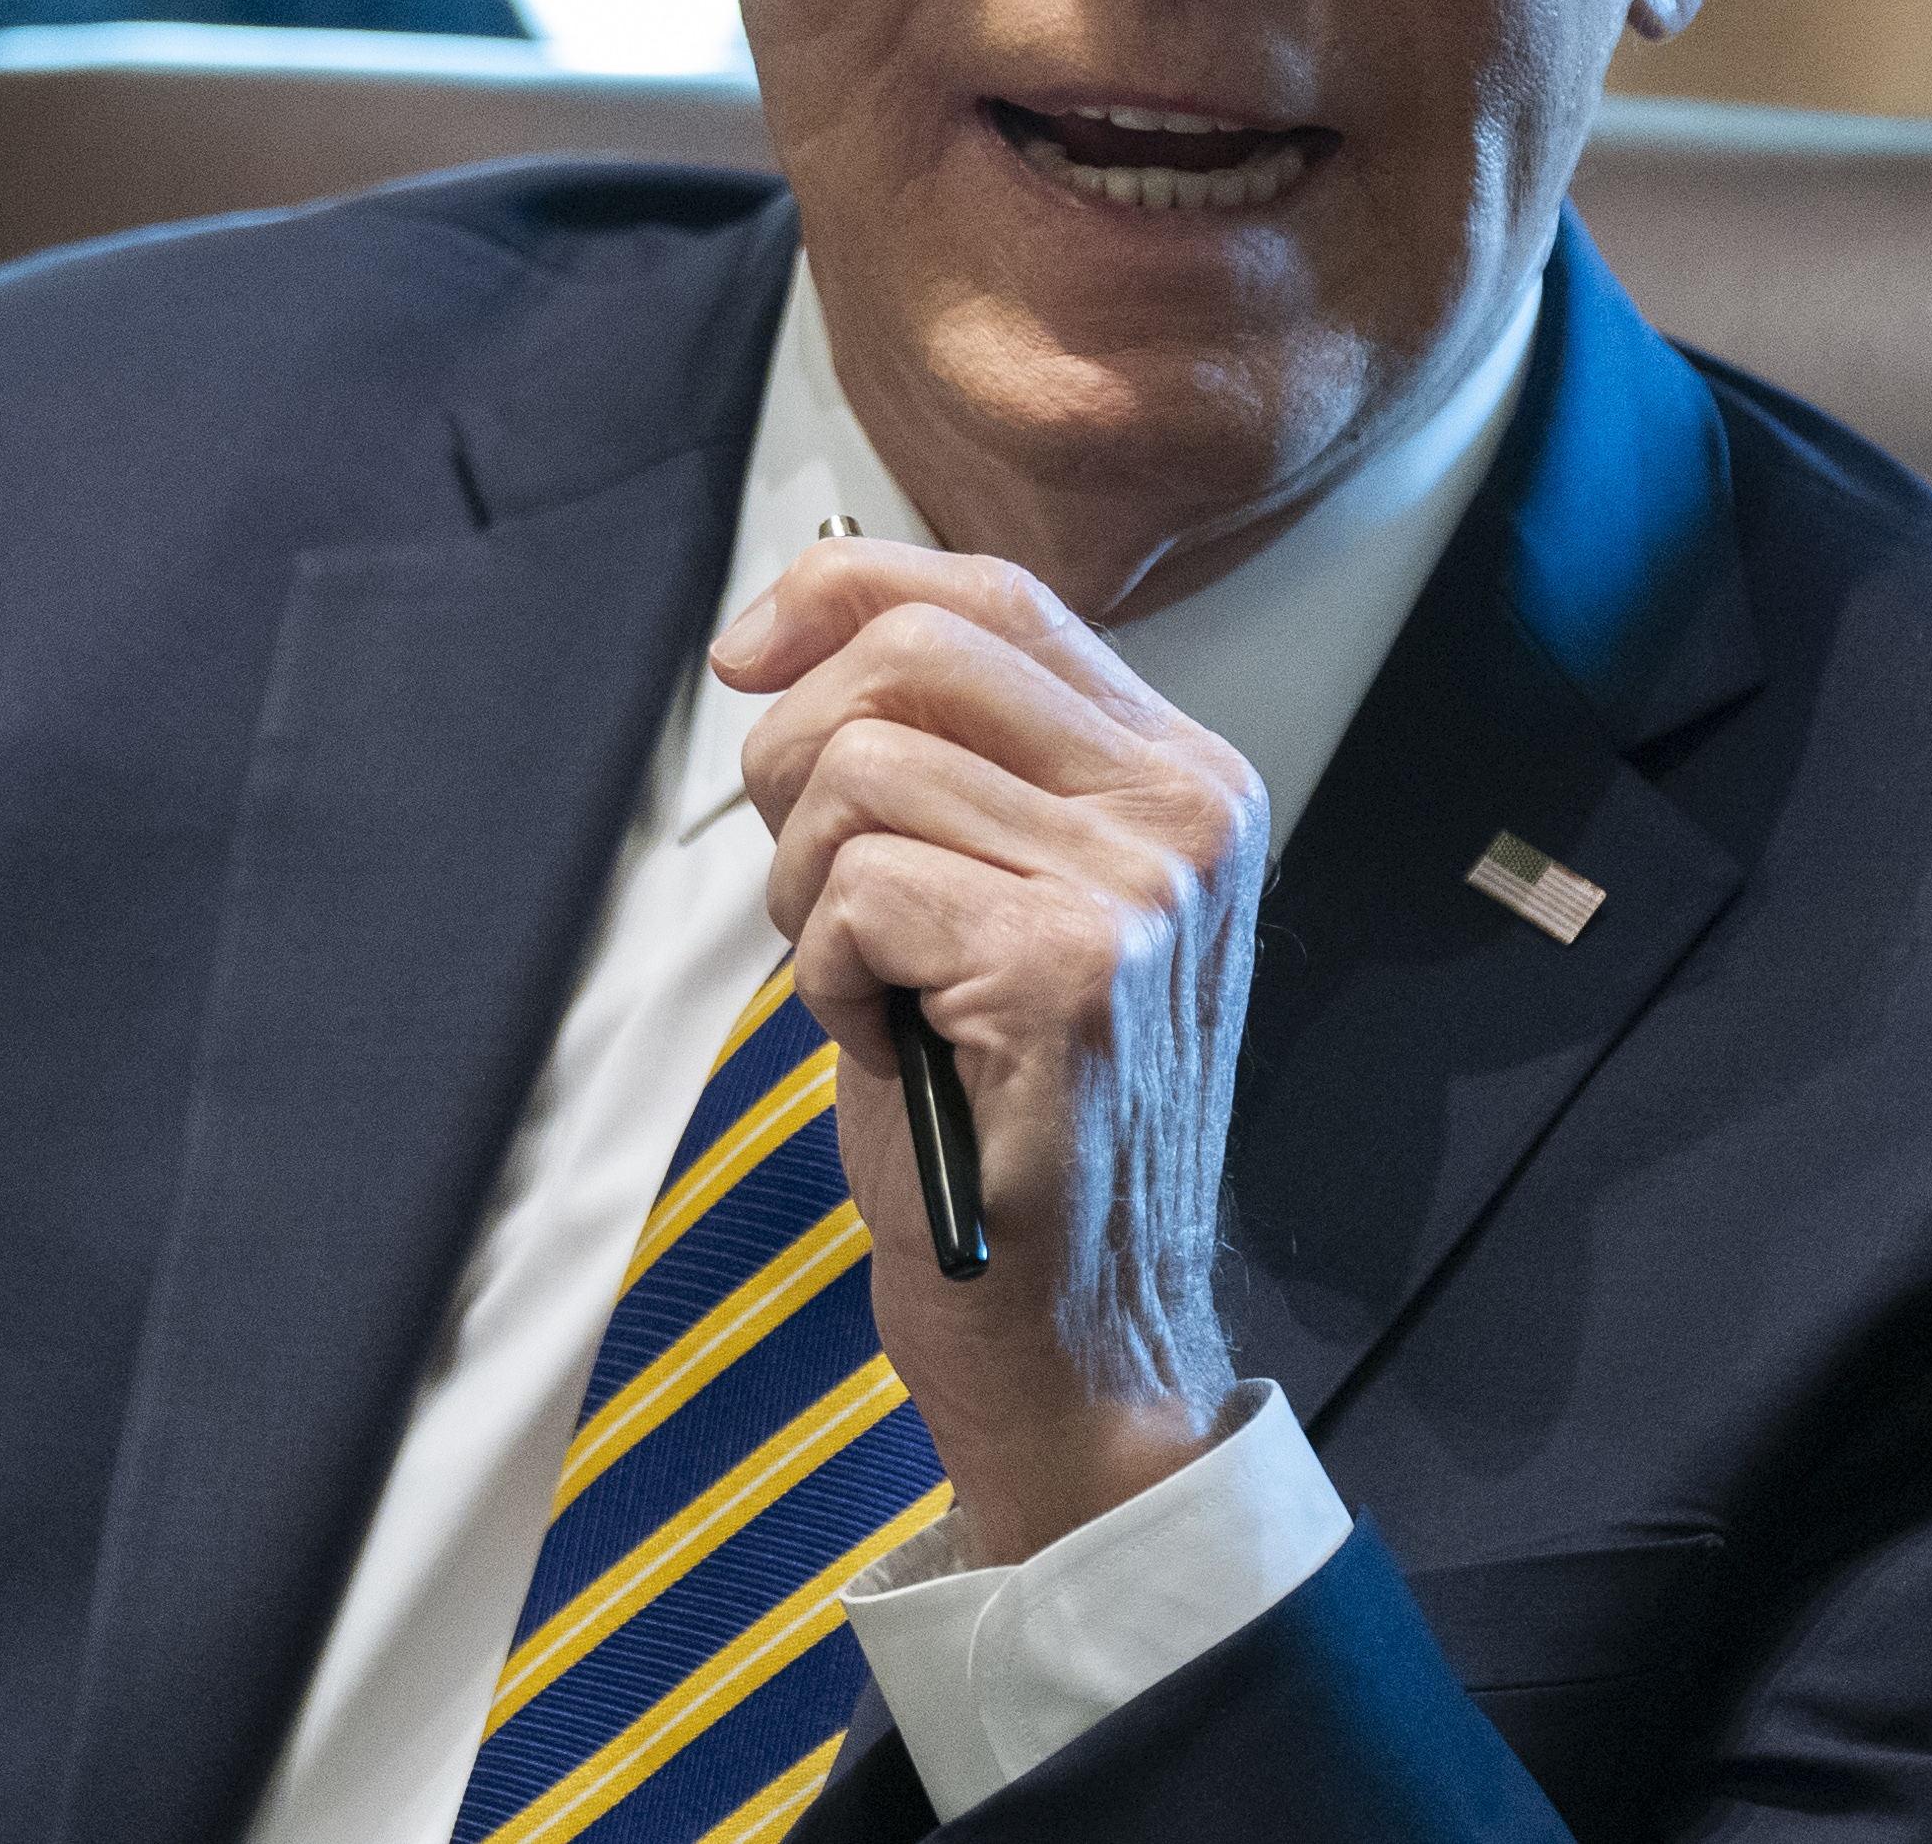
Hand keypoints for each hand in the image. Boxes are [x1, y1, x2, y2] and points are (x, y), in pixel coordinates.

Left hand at [717, 538, 1268, 1562]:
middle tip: (812, 880)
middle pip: (911, 654)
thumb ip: (959, 758)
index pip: (994, 595)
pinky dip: (826, 978)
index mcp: (1184, 772)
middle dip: (796, 752)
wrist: (1082, 1339)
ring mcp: (1140, 888)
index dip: (841, 592)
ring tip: (877, 990)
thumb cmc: (1011, 1120)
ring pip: (857, 773)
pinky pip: (853, 891)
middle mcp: (1186, 808)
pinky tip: (890, 1047)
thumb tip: (798, 626)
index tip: (745, 657)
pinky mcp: (1069, 972)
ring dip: (810, 893)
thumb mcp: (1012, 898)